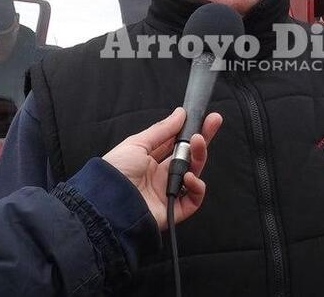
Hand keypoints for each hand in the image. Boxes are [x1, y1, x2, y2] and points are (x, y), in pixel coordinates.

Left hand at [102, 107, 221, 229]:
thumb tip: (180, 114)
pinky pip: (194, 199)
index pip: (176, 144)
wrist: (108, 202)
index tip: (204, 118)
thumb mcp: (137, 144)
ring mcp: (168, 192)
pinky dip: (197, 187)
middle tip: (215, 122)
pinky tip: (189, 177)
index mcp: (150, 160)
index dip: (190, 131)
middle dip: (202, 139)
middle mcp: (161, 175)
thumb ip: (162, 130)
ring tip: (198, 142)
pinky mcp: (174, 209)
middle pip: (189, 157)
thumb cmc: (116, 171)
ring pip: (194, 173)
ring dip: (199, 156)